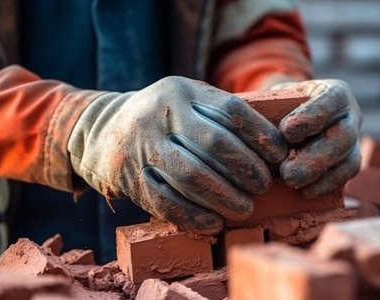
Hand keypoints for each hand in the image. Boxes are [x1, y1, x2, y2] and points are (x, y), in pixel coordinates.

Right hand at [68, 76, 286, 233]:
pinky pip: (165, 202)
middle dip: (247, 170)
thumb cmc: (158, 118)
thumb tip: (271, 143)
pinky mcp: (128, 177)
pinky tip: (214, 224)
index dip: (262, 135)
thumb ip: (217, 113)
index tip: (279, 156)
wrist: (100, 130)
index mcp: (181, 91)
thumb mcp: (184, 100)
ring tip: (245, 209)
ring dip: (224, 197)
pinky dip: (194, 216)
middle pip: (215, 144)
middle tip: (263, 187)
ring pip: (191, 176)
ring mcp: (141, 146)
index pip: (231, 110)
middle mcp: (160, 114)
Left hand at [274, 79, 361, 198]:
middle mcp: (350, 115)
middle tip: (287, 172)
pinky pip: (345, 175)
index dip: (312, 116)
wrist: (294, 116)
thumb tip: (243, 116)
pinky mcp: (350, 161)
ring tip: (292, 183)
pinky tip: (305, 192)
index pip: (331, 101)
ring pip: (349, 158)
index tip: (286, 132)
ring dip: (320, 174)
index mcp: (334, 92)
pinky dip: (326, 185)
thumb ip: (267, 105)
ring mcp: (353, 140)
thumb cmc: (282, 105)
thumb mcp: (276, 96)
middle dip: (315, 156)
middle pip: (343, 135)